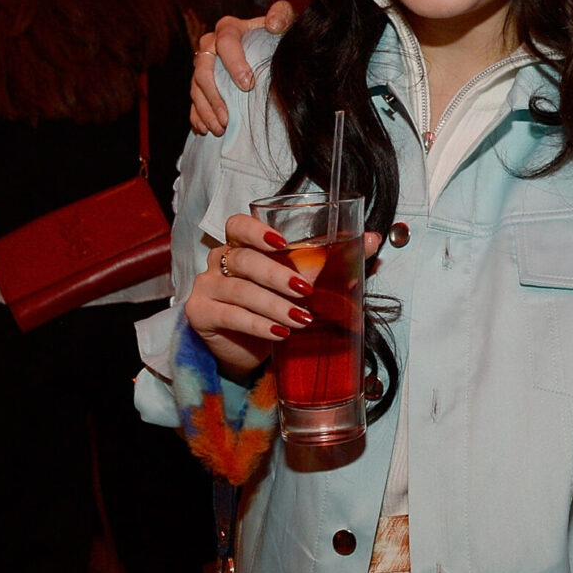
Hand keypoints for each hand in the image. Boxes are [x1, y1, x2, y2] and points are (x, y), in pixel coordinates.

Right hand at [183, 214, 381, 379]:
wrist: (251, 347)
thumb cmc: (276, 303)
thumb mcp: (304, 279)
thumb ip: (334, 258)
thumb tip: (372, 238)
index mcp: (240, 244)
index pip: (237, 225)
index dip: (256, 230)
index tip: (282, 244)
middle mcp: (219, 261)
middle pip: (244, 259)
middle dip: (277, 275)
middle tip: (306, 290)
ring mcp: (206, 287)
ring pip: (239, 290)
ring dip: (274, 305)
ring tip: (301, 319)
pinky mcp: (201, 314)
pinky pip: (230, 315)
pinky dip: (257, 325)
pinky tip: (279, 333)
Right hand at [189, 1, 295, 136]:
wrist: (265, 45)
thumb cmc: (274, 34)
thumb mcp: (282, 21)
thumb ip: (281, 15)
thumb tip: (274, 24)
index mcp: (229, 28)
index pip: (225, 41)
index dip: (234, 62)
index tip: (248, 84)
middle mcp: (210, 45)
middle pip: (203, 68)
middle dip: (214, 94)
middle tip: (228, 116)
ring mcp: (203, 65)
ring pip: (195, 87)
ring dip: (206, 109)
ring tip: (220, 128)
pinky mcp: (200, 82)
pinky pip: (193, 100)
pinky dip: (198, 115)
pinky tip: (205, 129)